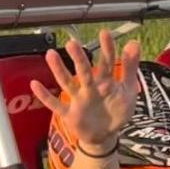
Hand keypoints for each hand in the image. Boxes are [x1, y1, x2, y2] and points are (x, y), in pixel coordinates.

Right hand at [31, 29, 140, 150]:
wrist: (105, 135)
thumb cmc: (116, 110)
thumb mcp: (128, 90)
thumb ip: (130, 68)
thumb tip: (134, 43)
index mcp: (106, 82)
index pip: (106, 63)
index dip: (107, 49)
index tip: (105, 33)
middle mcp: (90, 88)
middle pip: (84, 71)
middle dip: (79, 58)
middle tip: (72, 43)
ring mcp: (79, 100)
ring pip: (68, 84)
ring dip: (59, 71)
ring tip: (50, 54)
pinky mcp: (70, 114)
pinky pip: (56, 105)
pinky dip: (45, 97)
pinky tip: (35, 84)